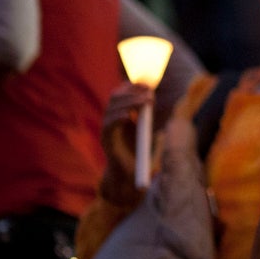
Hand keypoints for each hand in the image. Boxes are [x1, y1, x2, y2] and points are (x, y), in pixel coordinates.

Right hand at [100, 81, 155, 205]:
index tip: (148, 85)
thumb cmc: (142, 151)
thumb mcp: (149, 128)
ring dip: (130, 102)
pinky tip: (129, 116)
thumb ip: (149, 114)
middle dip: (132, 91)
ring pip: (112, 107)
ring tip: (146, 102)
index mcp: (121, 113)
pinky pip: (109, 124)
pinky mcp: (106, 140)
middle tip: (149, 92)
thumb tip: (153, 96)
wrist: (133, 174)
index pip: (121, 92)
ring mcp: (107, 128)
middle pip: (116, 96)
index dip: (133, 86)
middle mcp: (111, 118)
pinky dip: (118, 117)